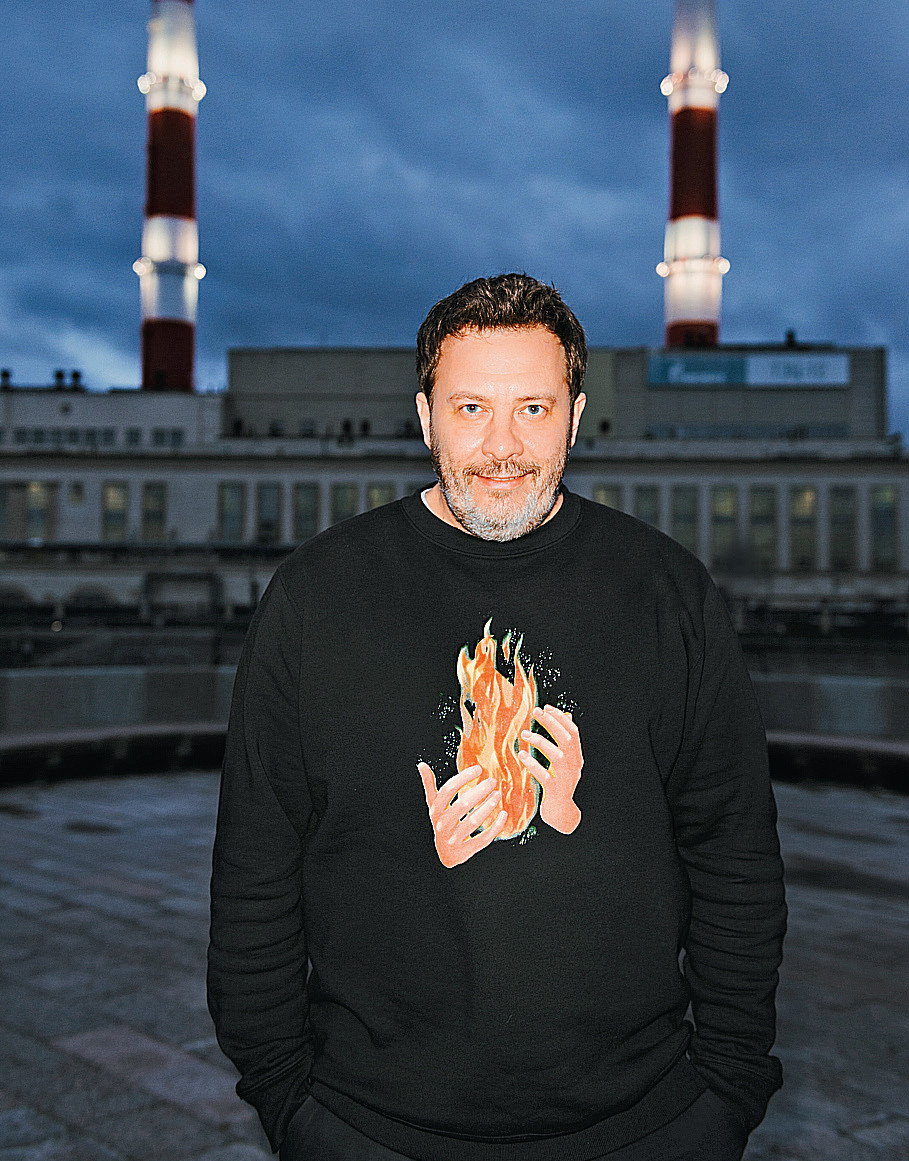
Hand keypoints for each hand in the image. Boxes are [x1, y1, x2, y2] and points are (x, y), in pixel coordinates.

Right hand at [418, 762, 508, 867]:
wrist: (445, 852)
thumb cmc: (442, 821)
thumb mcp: (434, 804)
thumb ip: (429, 784)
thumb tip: (421, 765)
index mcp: (435, 810)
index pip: (448, 789)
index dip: (464, 777)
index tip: (479, 769)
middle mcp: (443, 824)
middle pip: (462, 804)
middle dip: (479, 791)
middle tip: (492, 781)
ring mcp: (454, 838)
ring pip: (473, 821)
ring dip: (488, 807)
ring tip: (497, 795)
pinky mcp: (467, 850)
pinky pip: (483, 838)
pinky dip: (495, 826)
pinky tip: (503, 814)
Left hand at [519, 705, 582, 833]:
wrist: (561, 814)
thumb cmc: (559, 785)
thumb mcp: (565, 763)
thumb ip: (565, 743)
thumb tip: (568, 715)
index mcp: (577, 758)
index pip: (573, 733)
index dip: (560, 718)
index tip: (546, 707)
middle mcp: (575, 767)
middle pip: (567, 740)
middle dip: (552, 723)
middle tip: (536, 712)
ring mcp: (566, 779)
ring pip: (558, 755)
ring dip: (541, 742)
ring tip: (524, 734)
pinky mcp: (556, 791)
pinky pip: (545, 775)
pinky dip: (533, 764)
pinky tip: (522, 755)